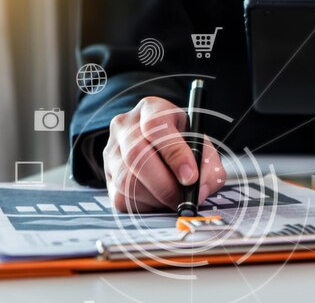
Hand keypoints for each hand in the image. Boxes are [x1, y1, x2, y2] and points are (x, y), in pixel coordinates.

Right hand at [103, 96, 226, 212]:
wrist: (161, 146)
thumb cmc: (184, 143)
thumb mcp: (201, 144)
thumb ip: (208, 165)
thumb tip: (199, 191)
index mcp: (152, 108)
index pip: (155, 126)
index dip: (174, 154)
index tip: (191, 177)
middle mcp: (125, 125)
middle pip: (136, 155)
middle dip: (164, 184)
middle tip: (184, 199)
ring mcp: (111, 150)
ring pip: (127, 180)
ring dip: (156, 197)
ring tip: (175, 198)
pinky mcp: (107, 176)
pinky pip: (122, 198)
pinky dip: (146, 205)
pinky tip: (160, 199)